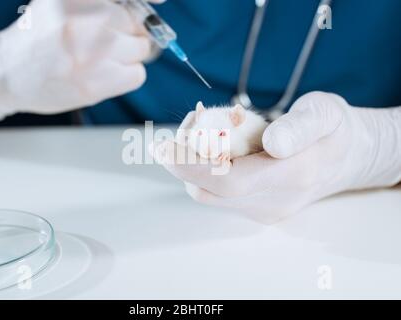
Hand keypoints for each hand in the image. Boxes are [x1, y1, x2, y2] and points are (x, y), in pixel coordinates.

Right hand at [0, 0, 164, 119]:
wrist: (7, 74)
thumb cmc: (38, 38)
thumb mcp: (59, 5)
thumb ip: (97, 4)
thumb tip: (143, 10)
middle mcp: (81, 22)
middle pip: (137, 23)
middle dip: (130, 33)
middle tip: (109, 42)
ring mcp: (89, 54)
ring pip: (141, 49)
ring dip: (129, 55)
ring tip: (102, 60)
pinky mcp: (94, 84)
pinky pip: (138, 74)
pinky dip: (128, 75)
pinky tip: (106, 75)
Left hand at [152, 92, 400, 223]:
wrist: (348, 158)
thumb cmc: (334, 130)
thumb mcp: (325, 113)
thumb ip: (301, 127)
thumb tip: (272, 143)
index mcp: (293, 175)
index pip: (230, 181)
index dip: (191, 166)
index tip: (162, 149)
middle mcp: (275, 201)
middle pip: (211, 191)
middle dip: (184, 160)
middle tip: (186, 122)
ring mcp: (265, 210)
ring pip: (210, 194)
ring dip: (193, 165)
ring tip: (199, 128)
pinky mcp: (256, 209)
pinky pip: (219, 194)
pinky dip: (205, 171)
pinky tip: (213, 146)